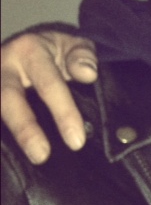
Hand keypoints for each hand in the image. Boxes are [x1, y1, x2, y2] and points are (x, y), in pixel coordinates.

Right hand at [1, 32, 96, 163]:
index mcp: (30, 51)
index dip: (63, 113)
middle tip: (41, 155)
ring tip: (28, 159)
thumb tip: (88, 74)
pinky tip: (12, 157)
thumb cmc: (57, 51)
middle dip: (25, 130)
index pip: (48, 85)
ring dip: (11, 136)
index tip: (76, 140)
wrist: (30, 44)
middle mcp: (4, 68)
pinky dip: (3, 137)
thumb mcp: (74, 45)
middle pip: (9, 100)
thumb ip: (83, 56)